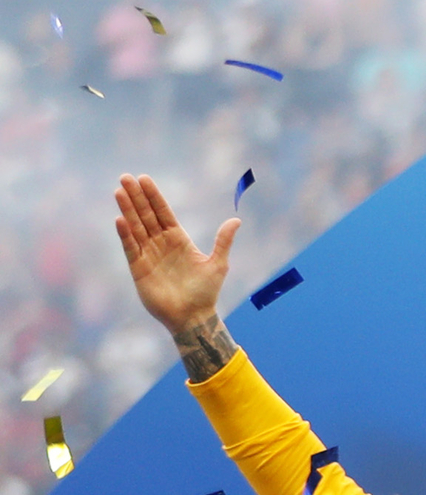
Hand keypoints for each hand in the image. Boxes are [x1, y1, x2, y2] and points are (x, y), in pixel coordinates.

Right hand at [111, 173, 234, 329]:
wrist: (193, 316)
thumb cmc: (206, 291)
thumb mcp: (218, 263)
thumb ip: (223, 241)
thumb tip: (236, 220)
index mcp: (179, 239)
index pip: (163, 212)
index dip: (154, 196)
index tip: (144, 179)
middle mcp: (161, 244)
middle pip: (146, 215)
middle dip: (137, 197)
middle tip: (125, 178)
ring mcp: (149, 254)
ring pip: (136, 227)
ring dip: (127, 210)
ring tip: (119, 191)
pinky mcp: (139, 268)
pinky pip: (131, 248)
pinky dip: (125, 234)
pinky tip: (120, 219)